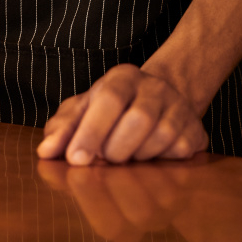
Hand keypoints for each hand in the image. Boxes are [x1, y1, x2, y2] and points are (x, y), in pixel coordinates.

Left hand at [36, 63, 207, 165]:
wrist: (163, 99)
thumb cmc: (115, 109)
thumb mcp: (85, 108)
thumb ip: (64, 127)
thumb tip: (46, 151)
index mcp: (123, 77)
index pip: (108, 100)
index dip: (91, 131)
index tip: (76, 160)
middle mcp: (154, 88)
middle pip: (139, 119)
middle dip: (116, 148)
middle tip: (106, 159)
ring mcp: (179, 108)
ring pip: (161, 137)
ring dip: (138, 157)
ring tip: (128, 156)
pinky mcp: (196, 132)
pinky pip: (179, 153)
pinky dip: (160, 163)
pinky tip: (150, 159)